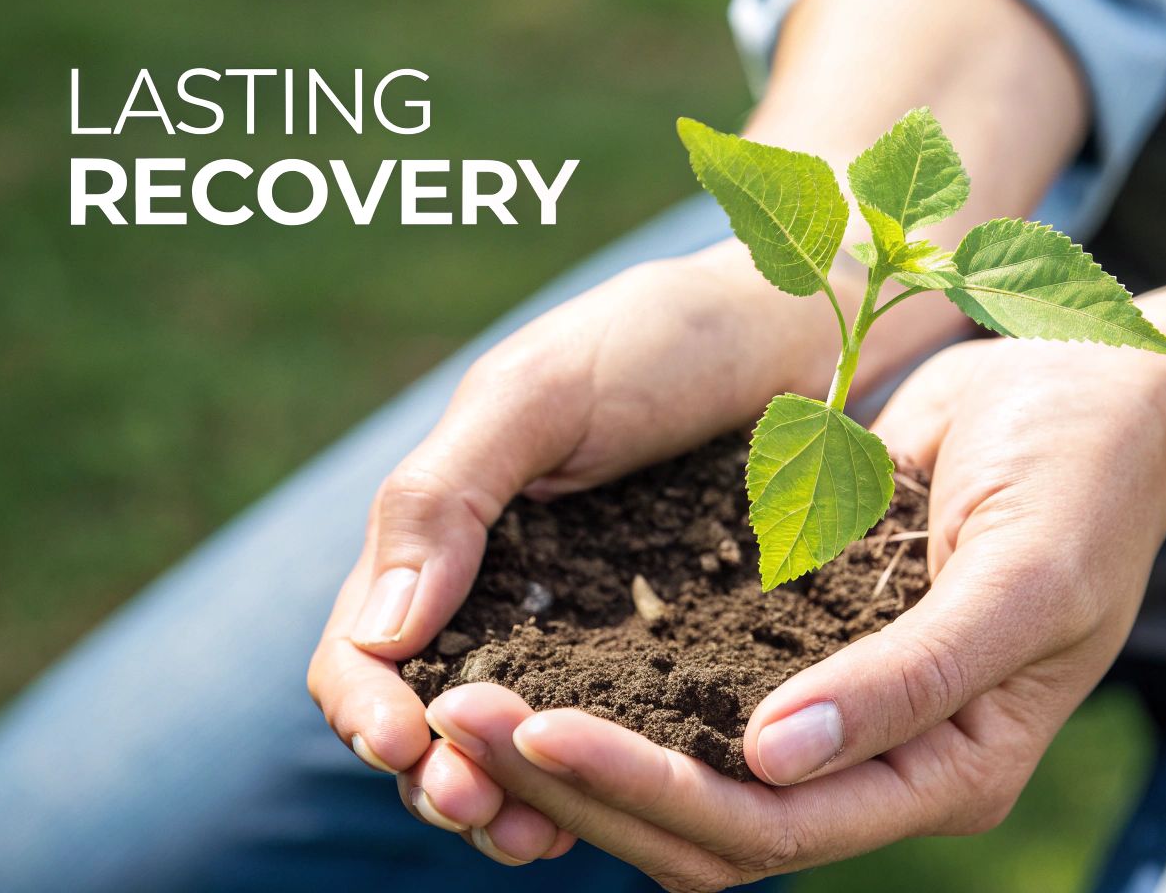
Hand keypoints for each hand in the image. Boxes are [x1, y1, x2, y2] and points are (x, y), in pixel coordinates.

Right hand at [305, 243, 843, 859]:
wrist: (800, 326)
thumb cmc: (664, 338)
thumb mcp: (541, 394)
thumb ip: (448, 497)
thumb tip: (383, 637)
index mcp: (448, 532)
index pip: (365, 647)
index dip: (368, 704)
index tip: (405, 740)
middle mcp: (503, 592)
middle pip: (431, 718)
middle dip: (435, 773)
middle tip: (475, 805)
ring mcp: (583, 628)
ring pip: (515, 745)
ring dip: (505, 799)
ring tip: (530, 838)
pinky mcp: (664, 650)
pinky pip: (611, 733)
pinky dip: (591, 782)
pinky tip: (606, 813)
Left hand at [418, 336, 1165, 886]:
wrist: (1105, 395)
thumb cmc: (1087, 480)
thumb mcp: (1023, 577)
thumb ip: (913, 677)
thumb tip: (773, 760)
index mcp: (950, 771)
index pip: (767, 828)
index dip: (647, 790)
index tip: (537, 724)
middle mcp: (883, 763)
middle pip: (702, 825)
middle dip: (580, 781)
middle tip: (460, 715)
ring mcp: (841, 713)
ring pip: (683, 776)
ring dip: (577, 750)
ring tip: (466, 696)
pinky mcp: (807, 650)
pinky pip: (695, 700)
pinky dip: (615, 692)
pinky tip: (530, 653)